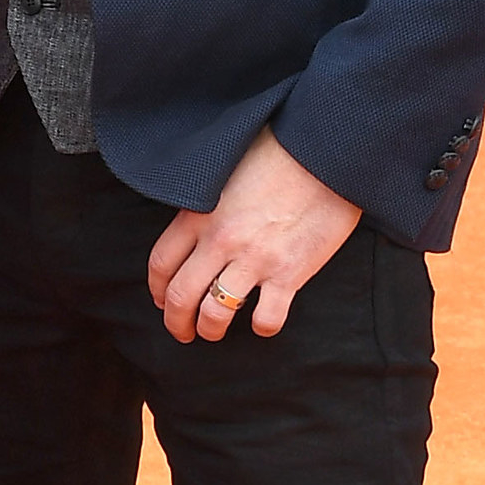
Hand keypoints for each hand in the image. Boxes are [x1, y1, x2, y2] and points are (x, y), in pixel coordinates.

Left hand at [148, 127, 360, 344]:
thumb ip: (206, 198)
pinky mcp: (289, 273)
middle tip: (181, 332)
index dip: (157, 289)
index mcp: (199, 214)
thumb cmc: (279, 151)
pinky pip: (267, 317)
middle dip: (176, 321)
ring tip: (213, 333)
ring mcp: (253, 259)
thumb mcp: (226, 168)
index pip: (161, 263)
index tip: (162, 300)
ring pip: (215, 313)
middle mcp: (220, 240)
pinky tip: (263, 323)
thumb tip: (197, 216)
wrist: (326, 154)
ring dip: (210, 329)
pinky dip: (263, 327)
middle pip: (181, 295)